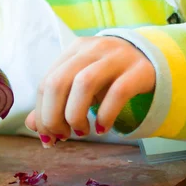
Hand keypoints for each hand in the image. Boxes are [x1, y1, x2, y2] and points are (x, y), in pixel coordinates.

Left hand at [25, 36, 154, 146]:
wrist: (152, 57)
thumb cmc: (110, 74)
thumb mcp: (81, 82)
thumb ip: (58, 101)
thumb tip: (33, 125)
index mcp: (74, 50)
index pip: (46, 81)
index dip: (42, 113)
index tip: (47, 136)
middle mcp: (92, 49)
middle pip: (59, 82)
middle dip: (54, 116)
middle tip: (63, 136)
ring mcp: (116, 57)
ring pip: (85, 83)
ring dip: (76, 114)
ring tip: (82, 132)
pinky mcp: (139, 70)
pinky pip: (118, 91)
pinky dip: (105, 114)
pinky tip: (102, 128)